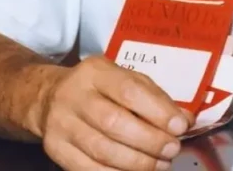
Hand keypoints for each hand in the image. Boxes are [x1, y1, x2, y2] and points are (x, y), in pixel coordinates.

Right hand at [38, 56, 189, 169]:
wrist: (48, 98)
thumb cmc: (97, 89)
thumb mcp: (123, 79)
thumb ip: (153, 97)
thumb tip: (184, 120)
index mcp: (94, 72)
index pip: (128, 90)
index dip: (157, 111)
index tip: (179, 127)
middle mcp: (73, 95)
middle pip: (114, 123)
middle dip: (150, 141)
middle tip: (171, 149)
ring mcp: (62, 124)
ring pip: (103, 151)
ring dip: (138, 163)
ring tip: (159, 164)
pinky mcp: (56, 149)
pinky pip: (90, 169)